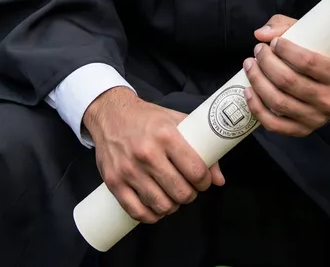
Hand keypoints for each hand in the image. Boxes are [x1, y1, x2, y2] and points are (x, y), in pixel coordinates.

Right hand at [84, 89, 224, 224]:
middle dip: (190, 195)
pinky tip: (155, 207)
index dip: (204, 181)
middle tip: (188, 189)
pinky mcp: (114, 182)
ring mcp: (129, 169)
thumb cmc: (147, 118)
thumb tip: (219, 180)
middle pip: (180, 192)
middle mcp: (147, 153)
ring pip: (161, 205)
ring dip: (172, 206)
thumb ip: (200, 146)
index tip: (203, 181)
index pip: (196, 171)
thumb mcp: (176, 121)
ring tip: (172, 197)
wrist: (110, 114)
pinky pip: (137, 212)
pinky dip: (151, 216)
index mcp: (166, 135)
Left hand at [243, 15, 329, 136]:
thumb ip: (287, 27)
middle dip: (267, 63)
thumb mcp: (316, 39)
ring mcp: (315, 118)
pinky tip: (248, 91)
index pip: (308, 62)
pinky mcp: (302, 130)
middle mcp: (328, 100)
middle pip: (289, 81)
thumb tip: (260, 34)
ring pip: (279, 102)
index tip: (274, 42)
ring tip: (250, 65)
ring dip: (257, 81)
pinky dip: (257, 108)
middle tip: (258, 50)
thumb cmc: (323, 59)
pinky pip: (274, 124)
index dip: (286, 50)